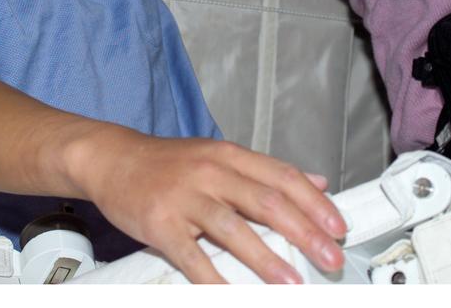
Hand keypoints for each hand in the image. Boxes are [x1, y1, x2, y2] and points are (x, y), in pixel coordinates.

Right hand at [72, 129, 346, 283]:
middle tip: (330, 257)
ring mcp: (185, 198)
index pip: (282, 177)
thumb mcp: (219, 155)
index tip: (338, 227)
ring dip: (267, 259)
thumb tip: (317, 180)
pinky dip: (214, 279)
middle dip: (305, 233)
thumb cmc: (168, 163)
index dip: (315, 203)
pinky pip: (192, 257)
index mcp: (229, 156)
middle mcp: (211, 173)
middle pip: (267, 202)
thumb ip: (266, 171)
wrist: (112, 159)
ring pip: (234, 229)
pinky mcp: (161, 223)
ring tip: (292, 281)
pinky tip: (231, 295)